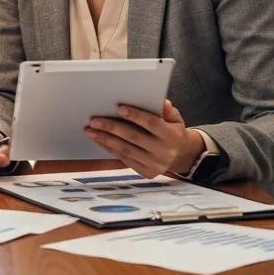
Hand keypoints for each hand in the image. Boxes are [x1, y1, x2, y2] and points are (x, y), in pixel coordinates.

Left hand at [84, 100, 204, 178]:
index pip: (151, 123)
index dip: (135, 115)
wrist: (183, 156)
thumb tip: (161, 102)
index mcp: (171, 136)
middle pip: (133, 137)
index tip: (118, 107)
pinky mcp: (146, 172)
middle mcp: (163, 151)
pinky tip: (99, 141)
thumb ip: (167, 111)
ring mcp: (154, 164)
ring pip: (126, 150)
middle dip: (112, 128)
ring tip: (91, 131)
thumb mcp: (176, 119)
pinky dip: (110, 149)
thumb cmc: (174, 132)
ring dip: (105, 139)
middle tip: (94, 120)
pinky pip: (124, 159)